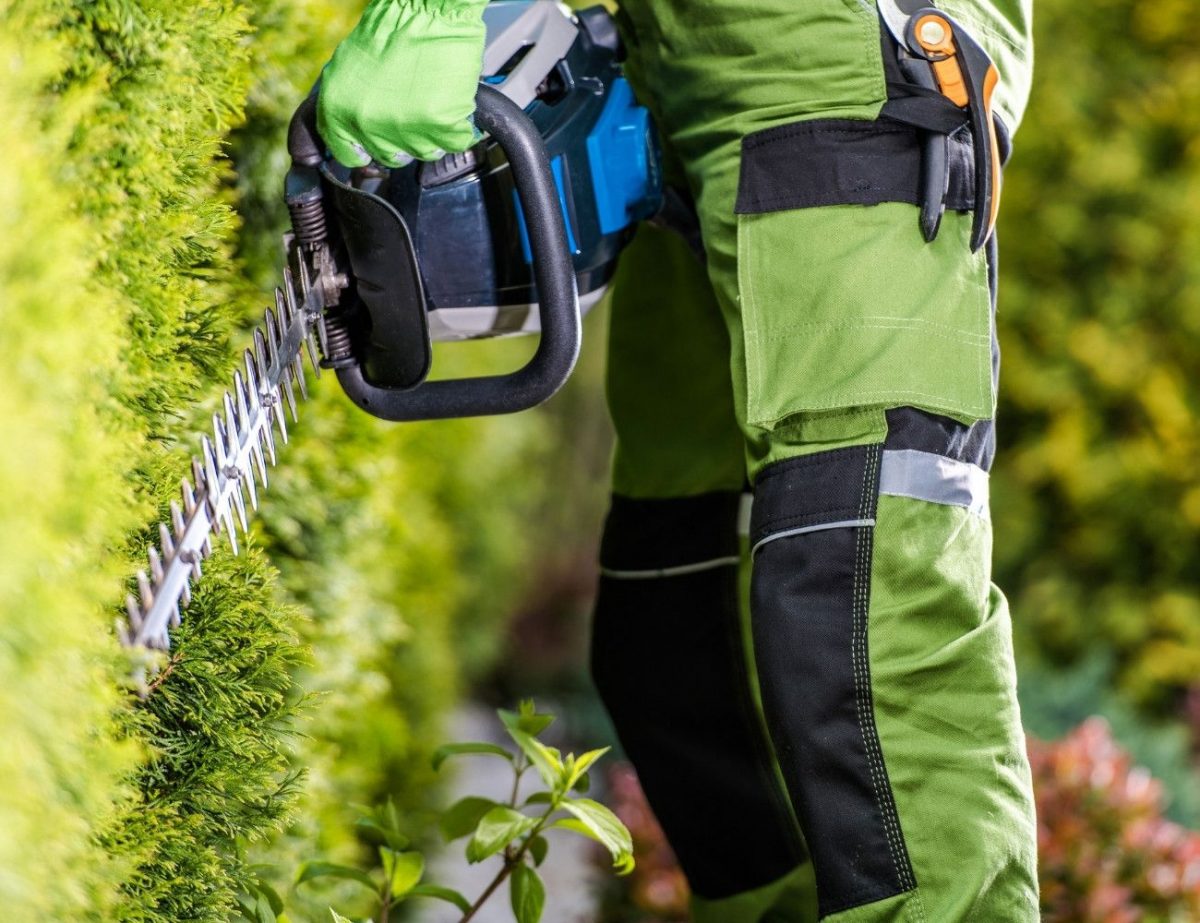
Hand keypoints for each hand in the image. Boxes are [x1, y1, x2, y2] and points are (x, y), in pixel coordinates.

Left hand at [317, 0, 487, 166]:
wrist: (428, 8)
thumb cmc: (392, 28)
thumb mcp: (350, 66)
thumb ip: (349, 104)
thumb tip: (356, 132)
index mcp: (338, 109)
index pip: (347, 153)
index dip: (364, 150)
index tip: (373, 148)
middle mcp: (367, 124)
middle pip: (389, 156)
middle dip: (402, 139)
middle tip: (412, 111)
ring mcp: (405, 130)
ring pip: (424, 152)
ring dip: (432, 133)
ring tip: (434, 100)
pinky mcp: (440, 127)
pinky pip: (455, 141)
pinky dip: (459, 127)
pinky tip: (453, 103)